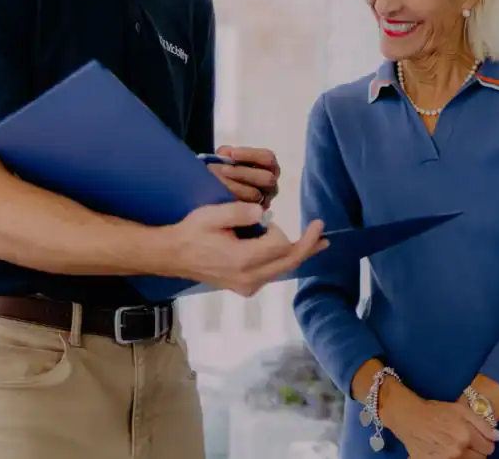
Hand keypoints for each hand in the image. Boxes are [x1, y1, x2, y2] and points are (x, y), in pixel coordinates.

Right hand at [158, 201, 325, 296]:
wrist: (174, 255)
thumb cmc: (192, 232)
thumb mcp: (212, 214)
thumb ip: (239, 211)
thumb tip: (264, 213)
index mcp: (241, 260)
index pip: (279, 246)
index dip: (283, 230)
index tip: (275, 217)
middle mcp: (247, 278)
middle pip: (288, 263)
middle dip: (308, 247)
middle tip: (325, 234)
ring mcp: (246, 286)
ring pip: (282, 270)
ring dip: (299, 254)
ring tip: (318, 242)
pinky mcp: (245, 287)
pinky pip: (272, 273)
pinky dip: (285, 261)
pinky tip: (293, 250)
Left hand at [209, 145, 279, 208]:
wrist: (214, 192)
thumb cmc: (224, 172)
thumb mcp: (224, 159)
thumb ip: (226, 154)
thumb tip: (225, 154)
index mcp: (269, 168)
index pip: (268, 158)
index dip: (251, 155)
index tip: (231, 154)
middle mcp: (271, 185)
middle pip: (267, 178)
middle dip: (243, 173)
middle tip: (224, 170)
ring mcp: (264, 201)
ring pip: (256, 194)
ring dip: (236, 187)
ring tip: (218, 183)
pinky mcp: (254, 215)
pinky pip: (246, 209)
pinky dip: (232, 201)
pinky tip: (220, 196)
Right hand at [384, 390, 498, 458]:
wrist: (410, 418)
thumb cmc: (437, 411)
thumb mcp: (461, 410)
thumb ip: (483, 424)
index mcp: (466, 435)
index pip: (489, 448)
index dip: (486, 442)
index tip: (479, 438)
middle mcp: (458, 451)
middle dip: (477, 451)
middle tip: (467, 442)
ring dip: (466, 457)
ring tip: (457, 447)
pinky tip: (447, 452)